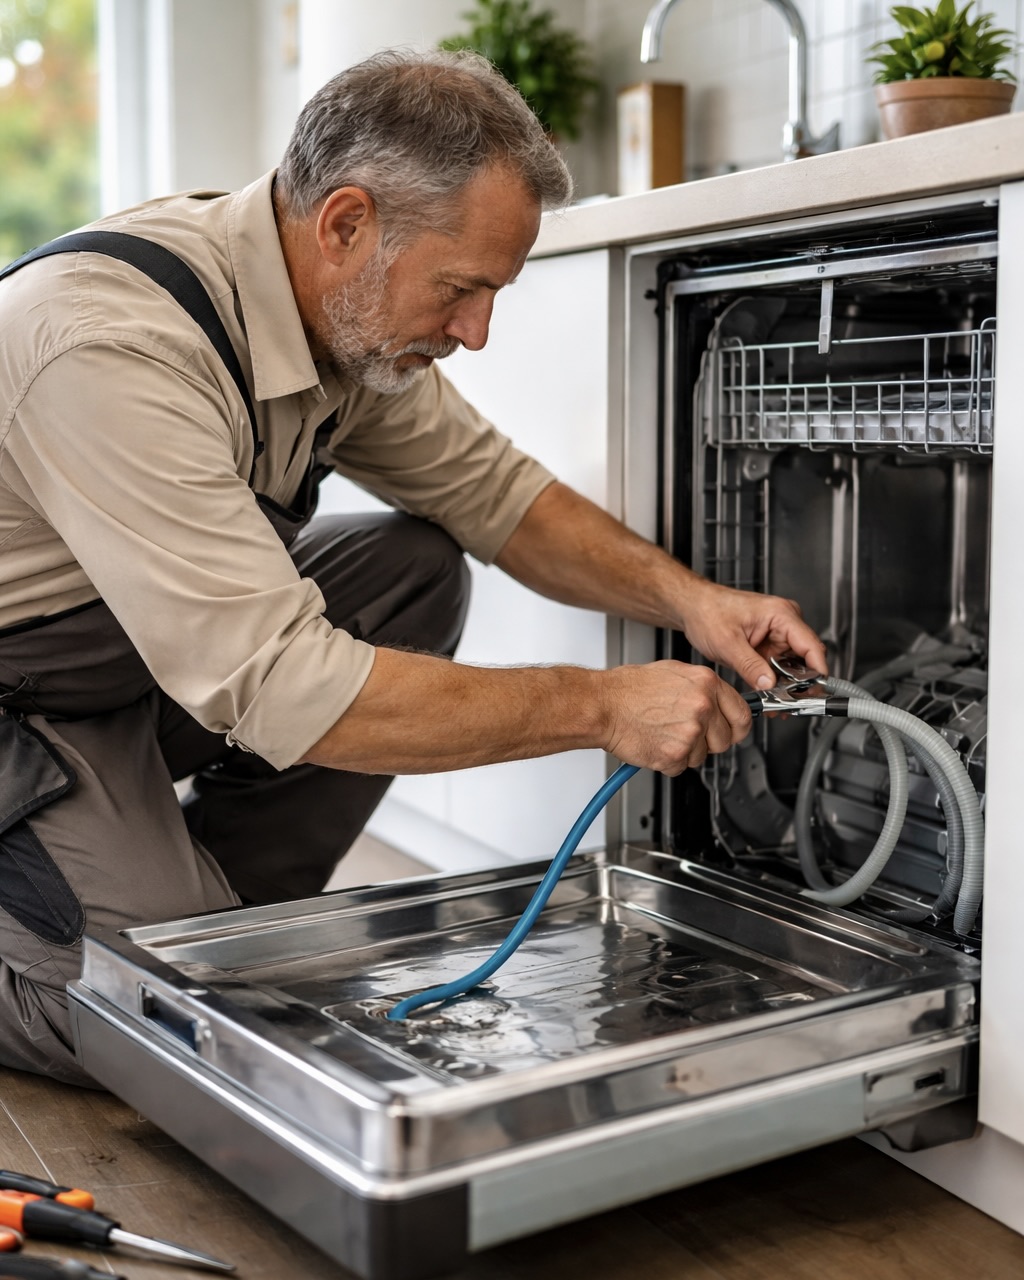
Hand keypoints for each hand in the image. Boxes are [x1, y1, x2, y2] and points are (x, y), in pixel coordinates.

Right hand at [601, 660, 753, 774]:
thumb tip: (721, 703)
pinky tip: (654, 742)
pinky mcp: (675, 754)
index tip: (733, 732)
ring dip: (685, 751)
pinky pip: (681, 767)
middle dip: (707, 742)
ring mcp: (690, 732)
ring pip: (702, 756)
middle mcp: (702, 706)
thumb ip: (703, 689)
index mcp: (706, 683)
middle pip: (725, 740)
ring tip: (662, 733)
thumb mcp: (674, 673)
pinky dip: (667, 761)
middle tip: (685, 733)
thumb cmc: (629, 689)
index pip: (742, 715)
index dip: (737, 728)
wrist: (603, 705)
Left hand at [676, 578, 827, 690]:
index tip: (812, 692)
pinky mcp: (768, 644)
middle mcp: (784, 622)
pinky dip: (776, 681)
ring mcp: (777, 633)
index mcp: (781, 614)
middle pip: (806, 658)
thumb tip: (769, 685)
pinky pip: (780, 666)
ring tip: (777, 703)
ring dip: (787, 686)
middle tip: (789, 704)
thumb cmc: (707, 611)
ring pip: (794, 665)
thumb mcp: (727, 643)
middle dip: (800, 684)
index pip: (812, 646)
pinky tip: (770, 695)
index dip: (817, 672)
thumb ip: (750, 666)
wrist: (693, 607)